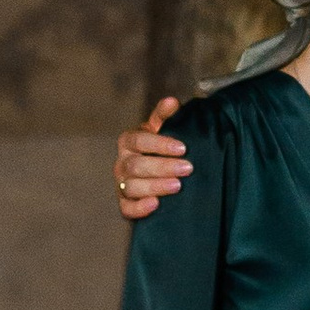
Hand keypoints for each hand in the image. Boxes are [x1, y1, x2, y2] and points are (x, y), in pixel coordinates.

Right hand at [117, 102, 189, 219]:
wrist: (159, 172)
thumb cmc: (161, 148)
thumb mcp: (163, 129)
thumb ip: (165, 115)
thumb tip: (172, 101)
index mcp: (128, 141)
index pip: (138, 140)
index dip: (159, 144)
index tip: (183, 148)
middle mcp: (122, 163)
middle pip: (136, 165)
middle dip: (163, 167)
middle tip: (187, 168)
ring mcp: (122, 184)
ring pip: (132, 187)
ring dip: (155, 186)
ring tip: (177, 186)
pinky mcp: (126, 203)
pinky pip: (127, 208)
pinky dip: (139, 208)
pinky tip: (155, 204)